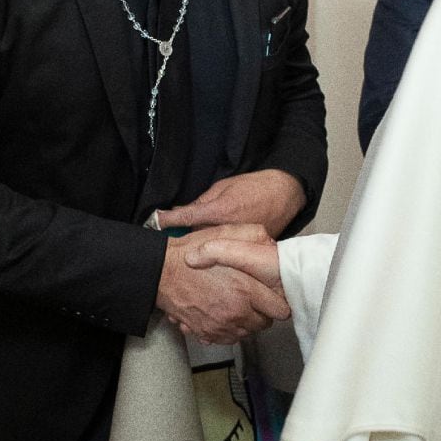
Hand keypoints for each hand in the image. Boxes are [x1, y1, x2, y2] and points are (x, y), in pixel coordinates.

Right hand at [155, 227, 288, 344]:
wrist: (160, 272)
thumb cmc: (190, 253)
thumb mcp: (224, 235)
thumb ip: (254, 237)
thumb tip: (272, 244)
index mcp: (245, 290)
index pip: (280, 310)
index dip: (277, 301)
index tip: (272, 295)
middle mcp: (236, 313)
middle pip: (265, 323)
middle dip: (262, 312)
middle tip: (253, 299)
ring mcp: (221, 326)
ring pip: (247, 333)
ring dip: (245, 321)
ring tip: (237, 305)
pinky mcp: (207, 333)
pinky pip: (229, 339)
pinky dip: (229, 329)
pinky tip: (223, 314)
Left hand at [156, 169, 305, 238]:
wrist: (285, 195)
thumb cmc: (254, 186)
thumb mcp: (224, 186)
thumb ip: (202, 202)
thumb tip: (183, 212)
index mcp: (218, 212)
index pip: (185, 217)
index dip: (167, 220)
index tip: (155, 221)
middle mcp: (225, 230)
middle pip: (195, 238)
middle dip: (186, 237)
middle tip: (176, 236)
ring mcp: (236, 243)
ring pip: (211, 249)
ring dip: (202, 247)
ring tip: (197, 247)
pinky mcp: (246, 251)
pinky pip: (227, 254)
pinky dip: (220, 252)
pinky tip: (219, 250)